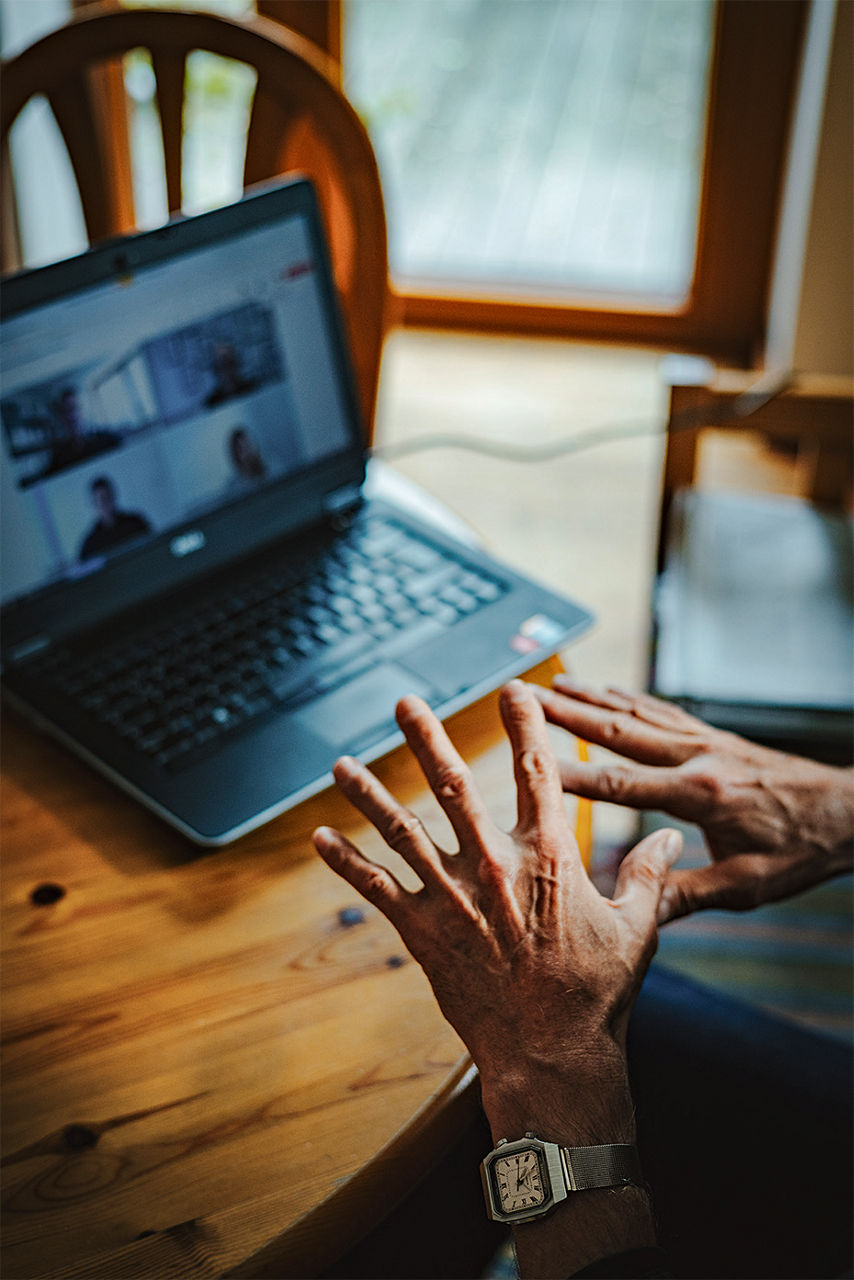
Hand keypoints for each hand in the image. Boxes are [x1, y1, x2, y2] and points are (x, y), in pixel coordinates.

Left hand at [313, 681, 681, 1138]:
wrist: (552, 1057)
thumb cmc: (598, 994)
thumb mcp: (638, 929)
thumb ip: (650, 876)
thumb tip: (671, 838)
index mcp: (548, 856)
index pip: (535, 773)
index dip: (523, 726)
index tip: (512, 691)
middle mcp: (494, 865)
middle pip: (454, 786)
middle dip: (427, 739)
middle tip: (407, 702)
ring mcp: (452, 897)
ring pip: (402, 830)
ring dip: (370, 793)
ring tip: (342, 762)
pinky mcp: (422, 933)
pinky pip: (375, 889)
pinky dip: (346, 862)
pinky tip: (320, 838)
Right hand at [535, 677, 853, 922]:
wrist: (852, 811)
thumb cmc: (802, 851)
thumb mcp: (746, 886)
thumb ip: (686, 894)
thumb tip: (634, 915)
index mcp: (701, 796)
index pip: (621, 785)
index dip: (570, 775)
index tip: (528, 763)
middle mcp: (697, 758)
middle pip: (619, 732)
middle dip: (566, 715)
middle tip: (524, 697)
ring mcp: (705, 741)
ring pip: (636, 713)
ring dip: (590, 697)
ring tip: (550, 684)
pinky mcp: (713, 736)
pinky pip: (660, 711)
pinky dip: (627, 697)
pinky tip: (605, 690)